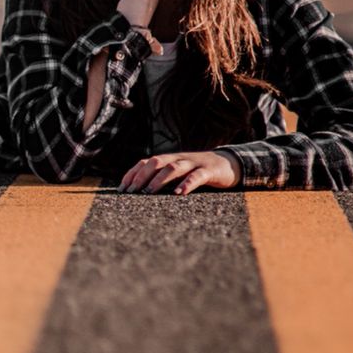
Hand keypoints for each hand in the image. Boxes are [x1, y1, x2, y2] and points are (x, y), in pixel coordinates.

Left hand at [118, 151, 240, 195]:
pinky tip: (179, 194)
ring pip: (174, 167)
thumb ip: (165, 180)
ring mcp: (194, 163)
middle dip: (141, 176)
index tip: (122, 189)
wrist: (230, 164)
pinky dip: (187, 184)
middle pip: (156, 162)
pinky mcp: (209, 171)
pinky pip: (197, 176)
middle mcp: (179, 158)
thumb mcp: (181, 174)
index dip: (133, 173)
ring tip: (149, 192)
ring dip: (159, 179)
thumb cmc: (200, 173)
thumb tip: (141, 194)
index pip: (146, 162)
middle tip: (131, 192)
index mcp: (170, 159)